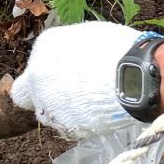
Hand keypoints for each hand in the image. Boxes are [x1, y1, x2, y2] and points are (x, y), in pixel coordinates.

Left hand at [11, 22, 138, 137]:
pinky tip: (97, 114)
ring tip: (90, 104)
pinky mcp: (66, 127)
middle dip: (46, 96)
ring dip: (63, 111)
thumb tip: (69, 57)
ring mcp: (49, 105)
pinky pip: (69, 127)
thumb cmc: (117, 50)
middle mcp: (37, 78)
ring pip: (49, 114)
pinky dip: (80, 123)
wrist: (133, 76)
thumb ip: (68, 49)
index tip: (60, 76)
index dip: (45, 75)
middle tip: (71, 94)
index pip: (32, 66)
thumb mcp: (87, 35)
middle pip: (30, 95)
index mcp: (43, 48)